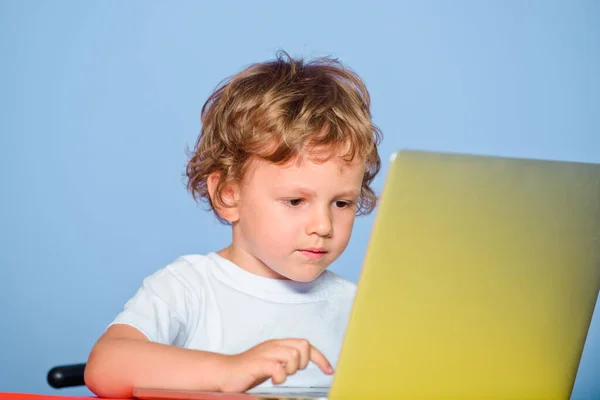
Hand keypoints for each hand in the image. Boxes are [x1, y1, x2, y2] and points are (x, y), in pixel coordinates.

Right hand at [219, 338, 333, 391]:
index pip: (306, 345)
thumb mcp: (272, 363)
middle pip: (303, 345)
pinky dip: (279, 378)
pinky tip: (272, 381)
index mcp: (278, 344)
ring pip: (293, 355)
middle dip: (303, 362)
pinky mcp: (258, 363)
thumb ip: (285, 360)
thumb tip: (303, 363)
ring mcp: (266, 352)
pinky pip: (278, 369)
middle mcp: (274, 345)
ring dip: (290, 371)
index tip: (329, 371)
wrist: (224, 373)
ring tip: (279, 376)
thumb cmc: (249, 371)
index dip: (320, 358)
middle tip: (291, 372)